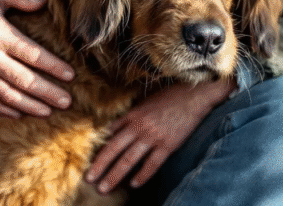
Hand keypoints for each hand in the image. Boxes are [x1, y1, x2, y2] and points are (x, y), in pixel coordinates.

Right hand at [0, 0, 74, 117]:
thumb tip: (43, 2)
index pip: (31, 54)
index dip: (52, 66)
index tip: (70, 75)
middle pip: (24, 80)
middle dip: (47, 92)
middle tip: (67, 101)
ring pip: (9, 95)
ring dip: (31, 106)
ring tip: (50, 112)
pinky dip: (7, 110)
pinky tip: (23, 114)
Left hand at [85, 78, 235, 193]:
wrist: (195, 95)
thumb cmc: (170, 96)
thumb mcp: (146, 101)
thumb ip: (132, 115)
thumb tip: (118, 127)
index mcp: (132, 114)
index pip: (109, 134)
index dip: (97, 148)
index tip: (88, 160)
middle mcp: (139, 126)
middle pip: (114, 149)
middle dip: (99, 166)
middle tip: (88, 179)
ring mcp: (153, 137)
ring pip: (129, 160)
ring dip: (114, 175)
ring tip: (104, 188)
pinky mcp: (168, 145)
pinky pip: (152, 164)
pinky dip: (142, 175)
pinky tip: (133, 185)